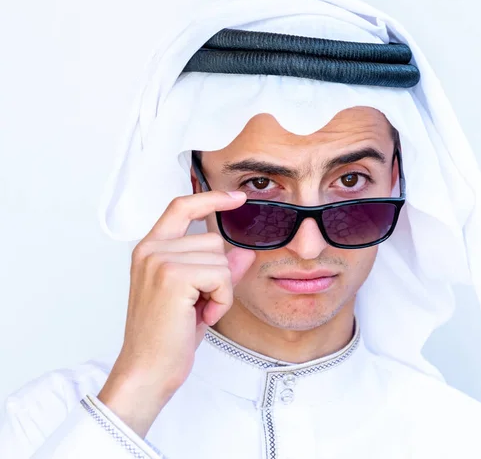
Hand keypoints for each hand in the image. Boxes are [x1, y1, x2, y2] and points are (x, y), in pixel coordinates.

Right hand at [98, 191, 255, 436]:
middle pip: (213, 239)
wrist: (147, 371)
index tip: (237, 198)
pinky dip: (222, 299)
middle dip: (218, 274)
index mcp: (151, 249)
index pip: (182, 207)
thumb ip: (219, 268)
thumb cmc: (167, 337)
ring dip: (221, 289)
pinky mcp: (173, 275)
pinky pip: (222, 276)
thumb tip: (244, 250)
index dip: (212, 198)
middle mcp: (151, 249)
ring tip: (198, 310)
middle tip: (198, 303)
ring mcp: (160, 260)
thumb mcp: (197, 296)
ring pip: (220, 258)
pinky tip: (202, 316)